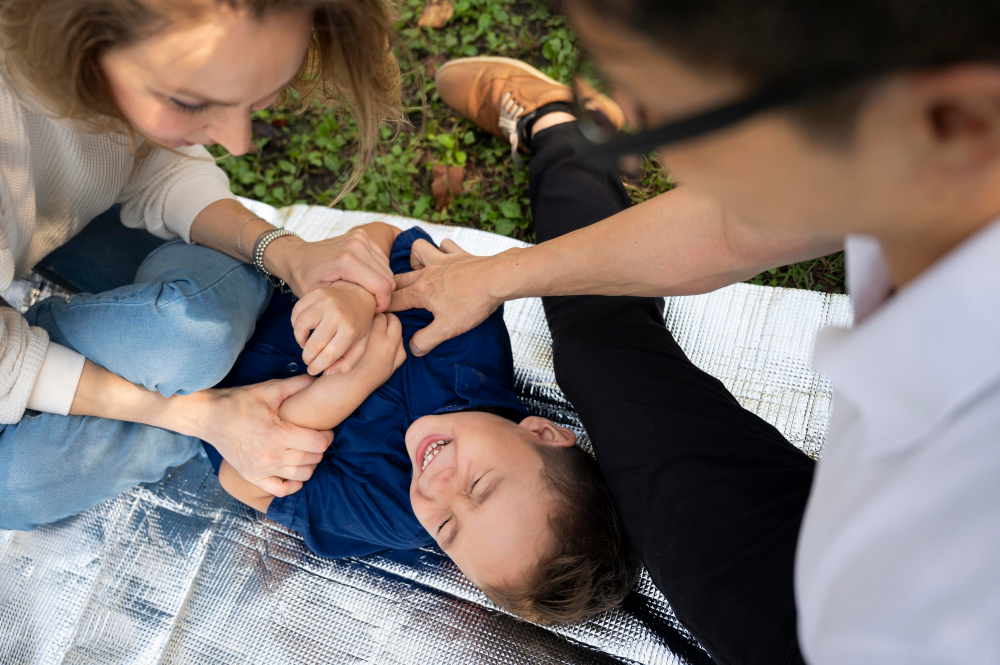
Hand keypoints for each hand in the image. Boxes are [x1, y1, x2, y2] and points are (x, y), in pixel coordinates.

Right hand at [195, 374, 332, 496]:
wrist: (208, 416)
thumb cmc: (239, 401)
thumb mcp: (269, 389)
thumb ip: (297, 385)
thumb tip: (318, 378)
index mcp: (278, 434)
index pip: (318, 443)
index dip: (327, 436)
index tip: (326, 430)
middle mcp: (271, 456)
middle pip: (312, 459)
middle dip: (320, 449)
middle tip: (317, 439)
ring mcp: (261, 469)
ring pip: (301, 476)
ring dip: (310, 465)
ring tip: (307, 453)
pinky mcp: (252, 476)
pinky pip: (280, 490)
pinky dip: (293, 485)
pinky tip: (295, 474)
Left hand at [268, 228, 394, 310]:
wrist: (295, 255)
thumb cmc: (304, 279)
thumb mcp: (319, 298)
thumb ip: (343, 305)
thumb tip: (366, 314)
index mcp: (347, 261)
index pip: (383, 286)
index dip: (383, 303)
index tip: (372, 310)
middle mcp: (356, 245)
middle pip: (388, 277)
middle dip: (383, 295)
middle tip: (369, 304)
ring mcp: (360, 237)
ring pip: (387, 268)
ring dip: (381, 283)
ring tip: (366, 292)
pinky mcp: (361, 234)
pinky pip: (381, 259)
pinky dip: (377, 272)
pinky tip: (364, 280)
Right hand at [291, 281, 376, 375]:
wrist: (358, 295)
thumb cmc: (358, 324)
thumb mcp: (360, 345)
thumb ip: (348, 363)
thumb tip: (328, 373)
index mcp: (350, 330)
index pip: (328, 355)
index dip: (317, 367)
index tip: (312, 370)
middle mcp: (337, 314)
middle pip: (313, 345)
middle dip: (307, 357)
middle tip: (309, 359)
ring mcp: (324, 302)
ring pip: (300, 327)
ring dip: (299, 339)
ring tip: (306, 343)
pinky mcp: (314, 293)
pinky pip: (296, 312)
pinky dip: (295, 323)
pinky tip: (304, 328)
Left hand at [354, 312, 407, 382]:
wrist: (345, 386)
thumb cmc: (367, 379)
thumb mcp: (390, 370)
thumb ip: (400, 353)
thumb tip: (401, 339)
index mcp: (391, 345)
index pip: (395, 321)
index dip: (389, 322)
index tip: (383, 327)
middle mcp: (378, 337)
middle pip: (382, 315)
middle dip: (378, 317)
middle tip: (371, 325)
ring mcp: (362, 334)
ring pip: (368, 315)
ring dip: (365, 317)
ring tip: (360, 326)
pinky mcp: (348, 334)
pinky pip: (354, 321)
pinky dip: (353, 321)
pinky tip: (350, 329)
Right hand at [389, 239, 504, 354]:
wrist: (497, 279)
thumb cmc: (472, 304)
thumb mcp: (447, 329)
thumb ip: (426, 340)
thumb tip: (412, 349)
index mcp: (420, 292)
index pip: (393, 301)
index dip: (382, 308)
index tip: (377, 315)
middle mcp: (427, 273)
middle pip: (399, 278)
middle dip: (390, 287)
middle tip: (391, 298)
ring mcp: (443, 261)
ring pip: (419, 251)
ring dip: (414, 260)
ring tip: (418, 272)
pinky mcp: (459, 255)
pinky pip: (445, 245)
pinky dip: (442, 249)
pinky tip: (445, 258)